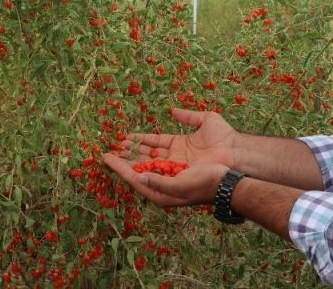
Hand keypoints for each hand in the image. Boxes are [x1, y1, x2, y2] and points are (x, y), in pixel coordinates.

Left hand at [103, 153, 227, 207]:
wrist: (227, 180)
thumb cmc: (204, 185)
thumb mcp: (180, 186)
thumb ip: (158, 183)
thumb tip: (139, 176)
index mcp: (160, 193)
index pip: (133, 178)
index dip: (119, 167)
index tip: (106, 157)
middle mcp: (162, 183)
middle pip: (137, 169)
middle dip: (123, 158)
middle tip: (109, 147)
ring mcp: (169, 172)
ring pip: (145, 160)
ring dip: (133, 151)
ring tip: (120, 142)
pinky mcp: (177, 161)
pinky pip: (157, 153)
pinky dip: (147, 146)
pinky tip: (139, 140)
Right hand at [121, 107, 238, 167]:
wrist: (234, 152)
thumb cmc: (224, 136)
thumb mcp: (205, 120)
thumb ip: (188, 115)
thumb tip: (173, 110)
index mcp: (180, 144)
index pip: (154, 142)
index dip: (140, 139)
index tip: (124, 137)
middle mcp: (176, 158)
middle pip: (147, 155)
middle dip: (129, 153)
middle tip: (112, 150)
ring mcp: (176, 168)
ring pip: (147, 166)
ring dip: (129, 163)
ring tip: (113, 159)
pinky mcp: (178, 178)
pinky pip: (155, 176)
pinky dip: (140, 173)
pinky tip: (127, 170)